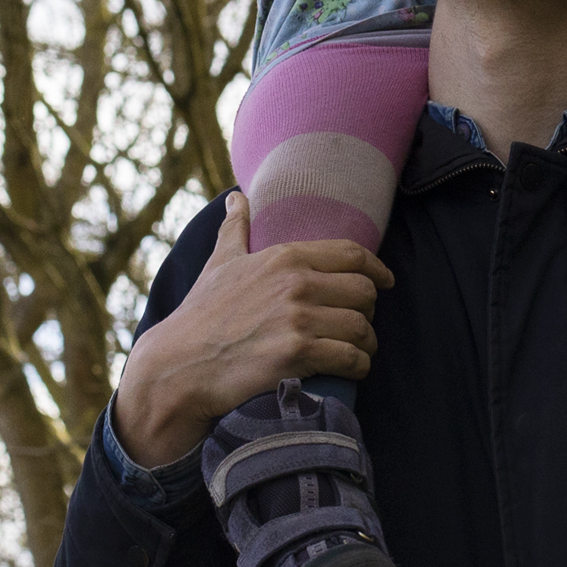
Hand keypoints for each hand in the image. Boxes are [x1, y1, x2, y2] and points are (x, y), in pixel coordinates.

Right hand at [111, 195, 394, 465]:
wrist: (180, 364)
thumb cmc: (201, 315)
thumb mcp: (219, 263)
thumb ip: (236, 228)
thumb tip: (237, 197)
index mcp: (284, 257)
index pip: (351, 255)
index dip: (376, 269)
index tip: (385, 281)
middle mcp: (296, 284)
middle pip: (364, 292)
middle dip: (368, 310)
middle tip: (360, 323)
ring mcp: (298, 319)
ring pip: (362, 327)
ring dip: (366, 342)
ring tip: (359, 350)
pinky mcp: (298, 355)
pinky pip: (351, 358)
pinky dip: (358, 365)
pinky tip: (352, 368)